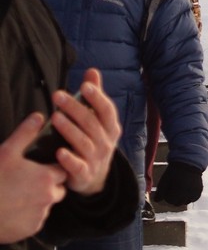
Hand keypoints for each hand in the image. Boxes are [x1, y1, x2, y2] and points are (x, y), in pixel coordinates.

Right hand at [0, 113, 66, 242]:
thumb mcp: (6, 152)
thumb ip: (25, 133)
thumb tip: (39, 115)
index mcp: (46, 177)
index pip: (62, 170)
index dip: (53, 168)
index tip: (42, 166)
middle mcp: (49, 197)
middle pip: (58, 188)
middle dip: (48, 184)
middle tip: (29, 180)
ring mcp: (40, 215)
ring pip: (47, 205)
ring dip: (39, 200)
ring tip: (18, 194)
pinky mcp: (31, 229)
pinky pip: (36, 220)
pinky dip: (29, 215)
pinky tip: (13, 208)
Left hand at [53, 69, 121, 196]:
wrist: (96, 178)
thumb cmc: (94, 142)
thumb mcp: (98, 121)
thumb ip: (94, 97)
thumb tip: (92, 71)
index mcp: (111, 127)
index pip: (107, 110)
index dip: (97, 98)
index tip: (85, 86)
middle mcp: (106, 142)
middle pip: (92, 123)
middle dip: (75, 109)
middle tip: (58, 96)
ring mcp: (97, 159)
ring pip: (84, 143)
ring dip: (70, 130)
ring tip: (55, 117)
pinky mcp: (84, 174)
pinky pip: (78, 166)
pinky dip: (69, 159)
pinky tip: (59, 151)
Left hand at [152, 162, 203, 205]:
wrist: (189, 163)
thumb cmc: (175, 171)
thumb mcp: (165, 179)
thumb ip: (160, 191)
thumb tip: (156, 200)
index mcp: (178, 189)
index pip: (170, 200)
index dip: (167, 196)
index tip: (167, 190)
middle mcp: (187, 193)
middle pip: (177, 203)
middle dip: (173, 199)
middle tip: (173, 190)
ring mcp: (194, 192)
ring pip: (185, 202)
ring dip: (182, 199)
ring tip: (180, 190)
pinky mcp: (199, 191)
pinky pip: (193, 199)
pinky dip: (189, 197)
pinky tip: (187, 190)